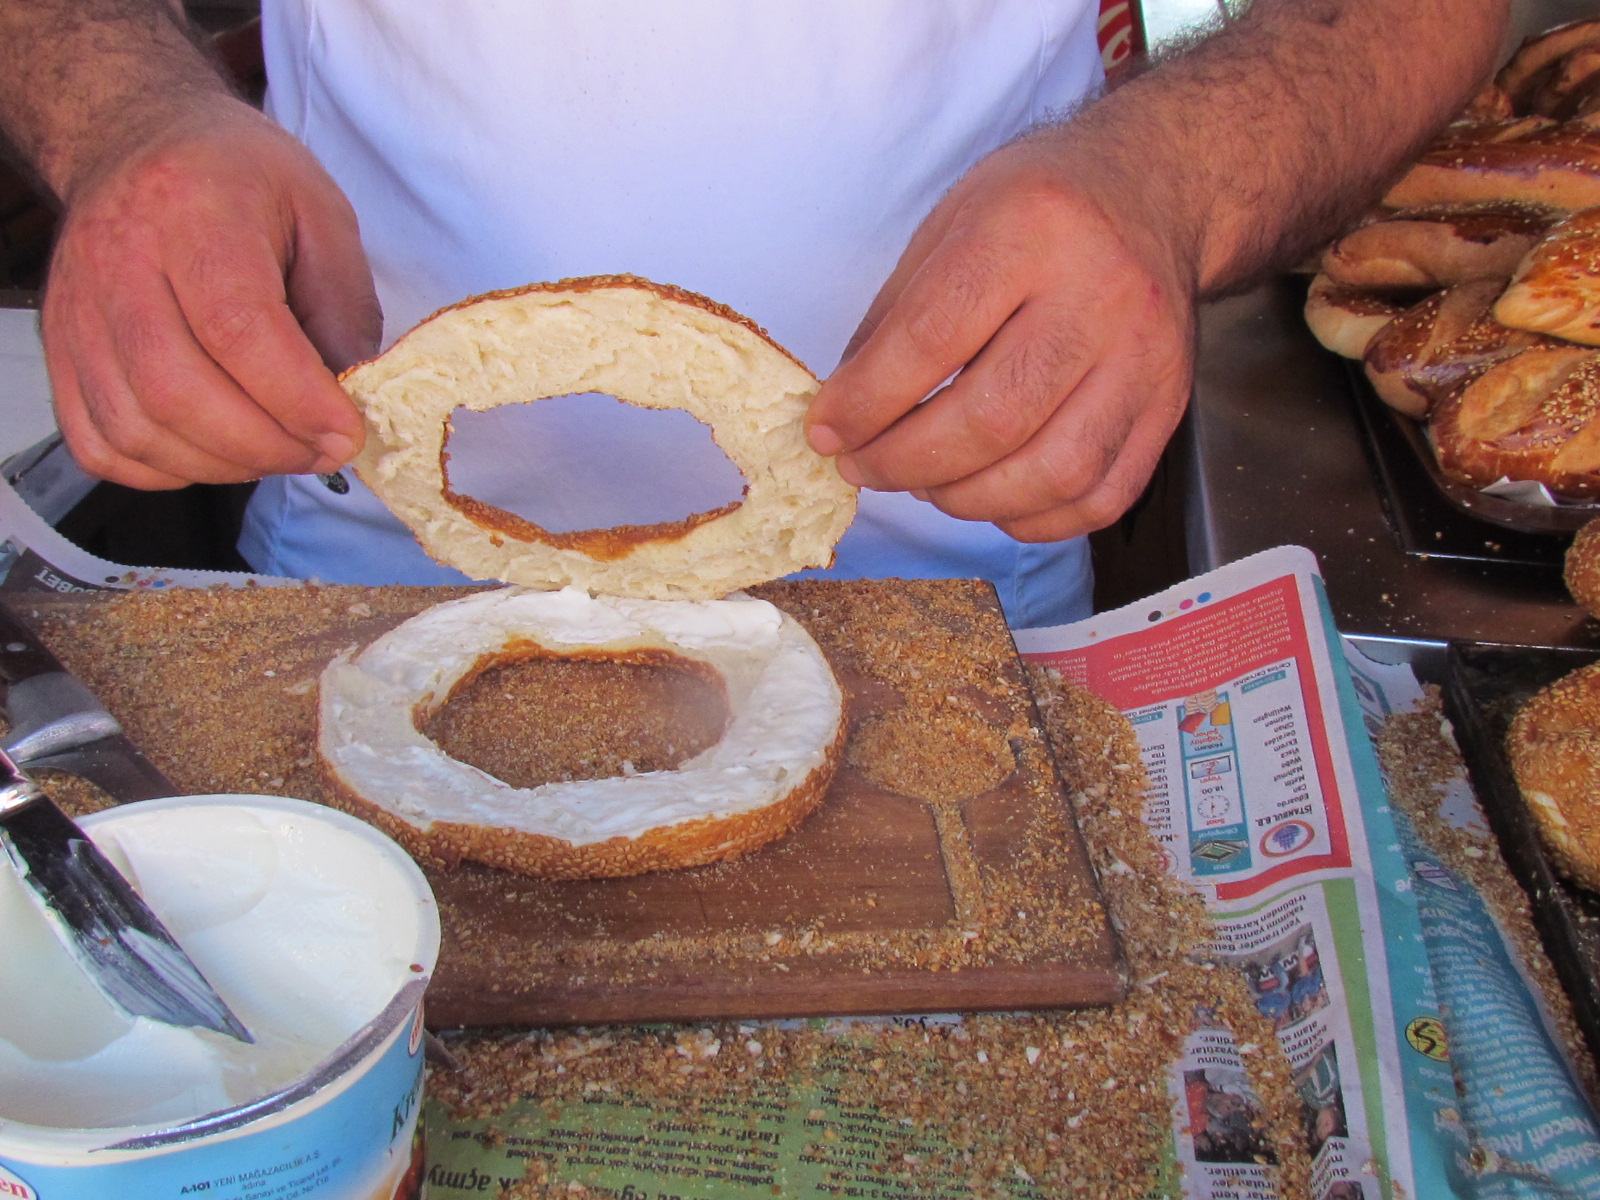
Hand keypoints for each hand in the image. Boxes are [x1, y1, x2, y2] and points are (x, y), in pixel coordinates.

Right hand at [41, 98, 380, 488]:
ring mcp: (76, 312)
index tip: (346, 431)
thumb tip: (355, 399)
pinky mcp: (60, 353)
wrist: (138, 143)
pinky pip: (100, 445)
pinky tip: (217, 453)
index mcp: (190, 212)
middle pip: (176, 391)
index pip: (236, 327)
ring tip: (279, 450)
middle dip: (265, 445)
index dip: (296, 398)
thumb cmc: (238, 178)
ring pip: (136, 428)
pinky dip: (166, 471)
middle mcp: (116, 262)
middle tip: (322, 450)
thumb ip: (344, 308)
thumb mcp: (321, 213)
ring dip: (223, 465)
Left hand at [805, 133, 1195, 542]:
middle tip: (864, 467)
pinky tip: (993, 498)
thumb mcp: (952, 223)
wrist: (1155, 189)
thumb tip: (844, 415)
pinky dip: (1034, 519)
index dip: (867, 402)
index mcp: (1031, 228)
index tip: (827, 432)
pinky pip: (1100, 496)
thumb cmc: (1040, 207)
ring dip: (968, 499)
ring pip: (1051, 472)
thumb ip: (895, 318)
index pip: (932, 340)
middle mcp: (1099, 293)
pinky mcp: (1170, 404)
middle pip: (993, 419)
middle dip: (907, 462)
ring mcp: (1145, 356)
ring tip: (926, 483)